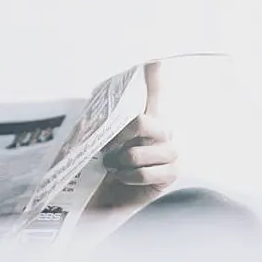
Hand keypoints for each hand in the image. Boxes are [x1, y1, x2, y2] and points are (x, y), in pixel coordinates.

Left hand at [85, 62, 178, 212]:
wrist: (100, 202)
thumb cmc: (97, 167)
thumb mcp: (93, 141)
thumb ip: (96, 125)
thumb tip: (90, 115)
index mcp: (145, 116)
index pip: (154, 92)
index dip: (155, 77)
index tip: (155, 59)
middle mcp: (162, 129)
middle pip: (142, 121)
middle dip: (118, 136)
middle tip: (107, 149)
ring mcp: (170, 151)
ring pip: (139, 151)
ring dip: (120, 162)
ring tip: (112, 167)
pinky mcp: (172, 174)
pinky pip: (147, 172)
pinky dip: (129, 176)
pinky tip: (123, 178)